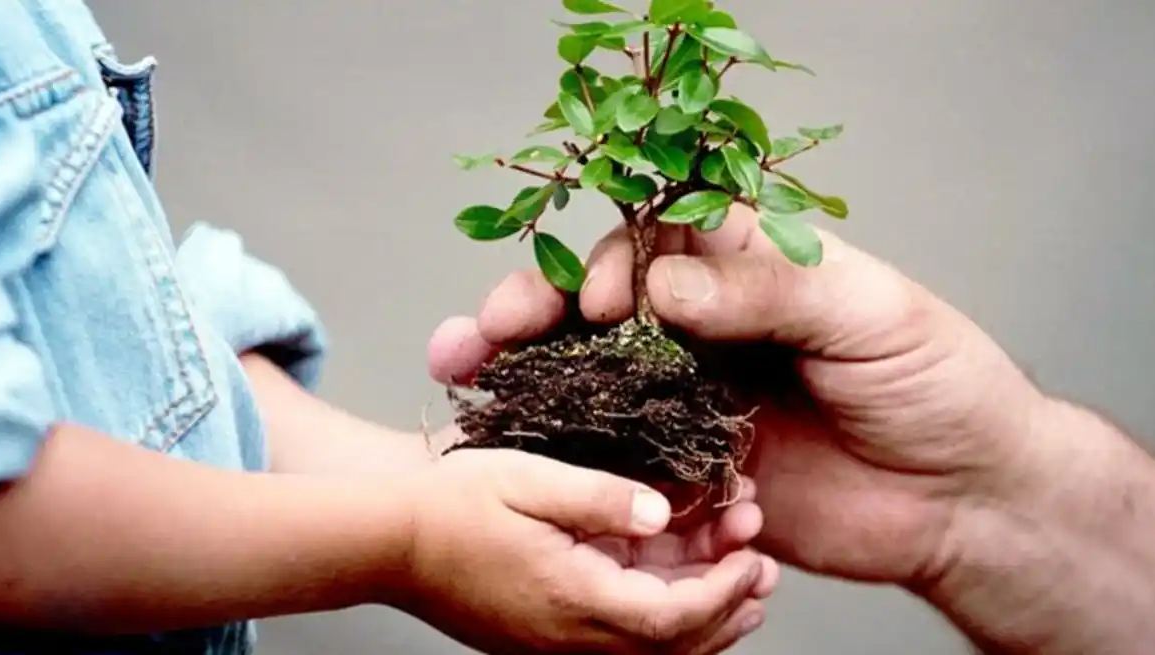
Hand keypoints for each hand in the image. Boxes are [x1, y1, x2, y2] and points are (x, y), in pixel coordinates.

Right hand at [396, 447, 775, 653]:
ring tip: (741, 581)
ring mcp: (556, 643)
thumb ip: (600, 497)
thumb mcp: (529, 480)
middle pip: (671, 646)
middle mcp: (569, 637)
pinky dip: (661, 618)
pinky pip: (619, 641)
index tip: (754, 553)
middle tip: (764, 568)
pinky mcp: (545, 636)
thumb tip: (660, 511)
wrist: (389, 543)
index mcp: (572, 599)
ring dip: (701, 617)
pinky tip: (675, 586)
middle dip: (728, 608)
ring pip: (649, 649)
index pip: (672, 618)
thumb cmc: (452, 506)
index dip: (723, 590)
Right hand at [441, 205, 1049, 588]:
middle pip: (604, 304)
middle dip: (536, 309)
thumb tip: (666, 283)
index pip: (657, 242)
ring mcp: (695, 398)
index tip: (595, 298)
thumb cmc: (942, 385)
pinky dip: (569, 446)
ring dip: (529, 373)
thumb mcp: (869, 312)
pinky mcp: (692, 467)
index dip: (611, 260)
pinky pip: (622, 453)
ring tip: (465, 375)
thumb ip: (770, 289)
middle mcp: (713, 328)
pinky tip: (518, 443)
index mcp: (753, 270)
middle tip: (487, 330)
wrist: (967, 502)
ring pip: (596, 374)